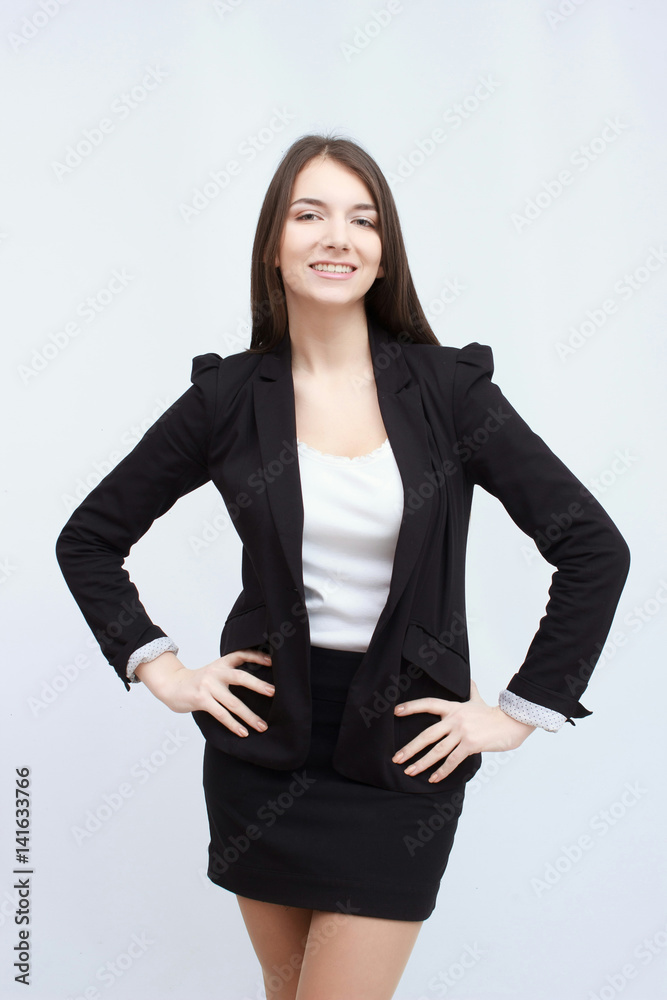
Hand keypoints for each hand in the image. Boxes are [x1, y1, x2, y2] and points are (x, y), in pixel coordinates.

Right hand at [134, 648, 274, 736]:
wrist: (171, 685)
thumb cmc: (198, 681)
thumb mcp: (214, 671)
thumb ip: (230, 673)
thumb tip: (256, 682)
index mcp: (221, 663)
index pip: (241, 654)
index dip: (257, 656)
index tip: (272, 661)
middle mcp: (216, 672)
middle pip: (240, 677)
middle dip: (258, 685)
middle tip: (274, 692)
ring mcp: (208, 686)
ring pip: (233, 702)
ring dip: (249, 716)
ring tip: (262, 726)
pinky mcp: (201, 699)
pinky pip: (221, 714)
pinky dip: (233, 724)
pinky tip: (243, 732)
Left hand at [392, 680, 535, 782]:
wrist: (511, 723)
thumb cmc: (493, 714)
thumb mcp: (479, 700)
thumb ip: (471, 691)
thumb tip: (470, 680)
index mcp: (453, 708)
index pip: (428, 704)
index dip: (412, 707)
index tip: (396, 711)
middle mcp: (454, 719)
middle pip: (427, 734)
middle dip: (410, 748)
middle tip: (396, 757)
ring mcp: (462, 733)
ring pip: (437, 750)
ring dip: (421, 763)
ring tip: (409, 771)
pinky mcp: (470, 745)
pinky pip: (452, 761)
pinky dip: (442, 771)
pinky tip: (433, 778)